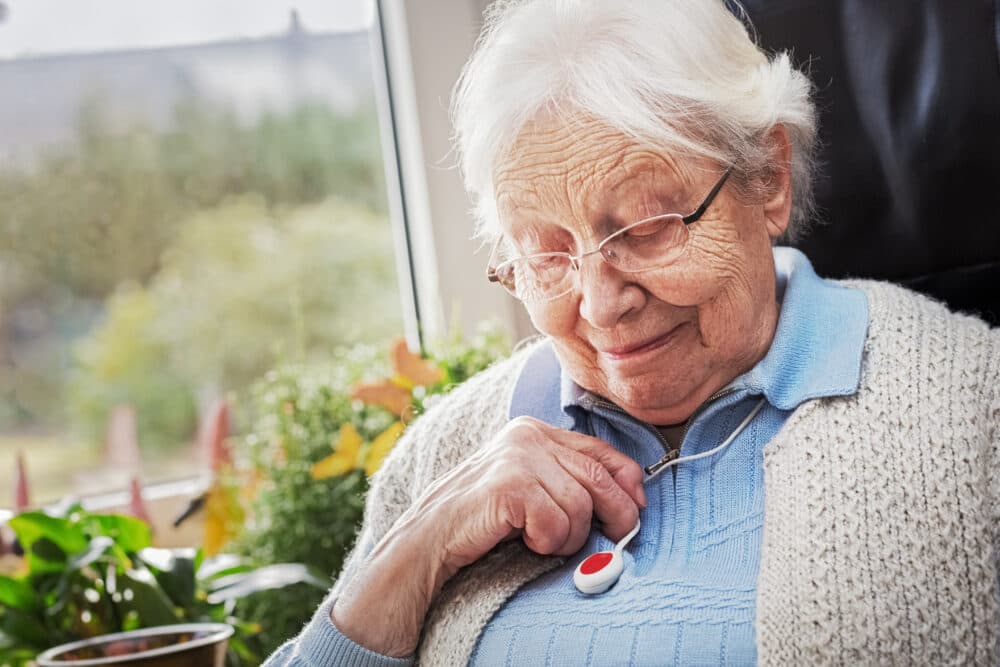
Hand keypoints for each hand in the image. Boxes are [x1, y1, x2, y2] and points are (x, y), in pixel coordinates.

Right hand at [420, 415, 645, 571]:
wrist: (428, 538)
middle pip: (599, 477)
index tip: (637, 507)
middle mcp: (528, 435)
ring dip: (568, 537)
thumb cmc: (482, 518)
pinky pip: (557, 523)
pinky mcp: (511, 484)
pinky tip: (524, 541)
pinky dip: (547, 542)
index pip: (600, 450)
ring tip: (541, 540)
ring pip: (581, 506)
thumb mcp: (529, 486)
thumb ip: (569, 480)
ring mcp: (518, 457)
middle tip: (614, 541)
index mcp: (534, 430)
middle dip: (616, 515)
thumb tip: (630, 497)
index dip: (628, 480)